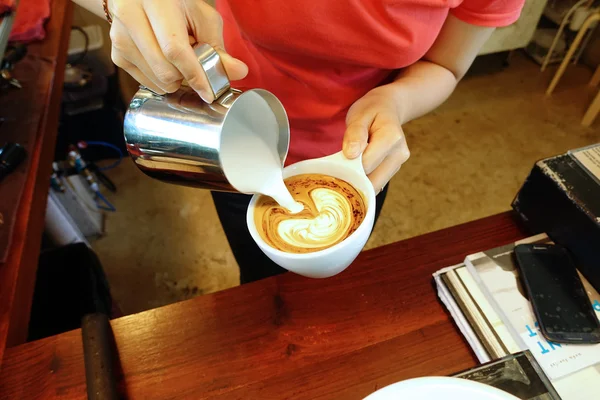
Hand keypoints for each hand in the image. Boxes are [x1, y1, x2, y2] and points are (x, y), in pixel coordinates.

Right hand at [107, 0, 247, 101]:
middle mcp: (131, 17)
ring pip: (156, 80)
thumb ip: (219, 46)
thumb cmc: (175, 5)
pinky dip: (162, 80)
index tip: (209, 92)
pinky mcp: (116, 54)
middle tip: (195, 67)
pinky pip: (146, 82)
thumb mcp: (202, 18)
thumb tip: (239, 71)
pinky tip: (164, 61)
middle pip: (164, 70)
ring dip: (175, 80)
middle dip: (186, 78)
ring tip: (177, 58)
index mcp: (156, 3)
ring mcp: (120, 37)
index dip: (195, 75)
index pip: (175, 49)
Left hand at [342, 85, 410, 193]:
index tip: (339, 159)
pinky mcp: (394, 170)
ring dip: (360, 181)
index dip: (349, 165)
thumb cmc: (371, 110)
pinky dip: (365, 181)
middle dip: (354, 177)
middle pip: (373, 180)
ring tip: (351, 164)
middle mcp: (399, 154)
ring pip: (375, 185)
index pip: (366, 164)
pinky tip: (358, 168)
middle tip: (341, 165)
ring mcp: (398, 164)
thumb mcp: (359, 115)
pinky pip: (377, 183)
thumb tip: (351, 155)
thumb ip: (354, 134)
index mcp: (391, 138)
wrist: (388, 108)